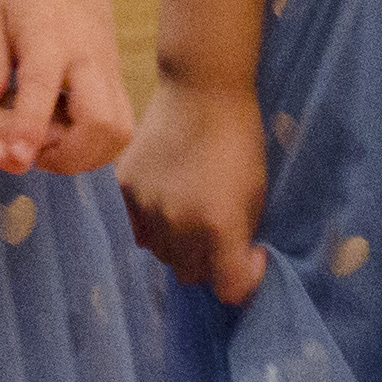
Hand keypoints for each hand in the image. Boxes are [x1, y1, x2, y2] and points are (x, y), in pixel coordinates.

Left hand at [0, 0, 134, 173]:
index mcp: (49, 39)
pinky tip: (64, 129)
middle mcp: (88, 56)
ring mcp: (109, 63)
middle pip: (101, 125)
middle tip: (31, 153)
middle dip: (69, 157)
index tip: (15, 161)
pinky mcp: (116, 68)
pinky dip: (98, 139)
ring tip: (48, 146)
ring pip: (119, 129)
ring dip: (87, 154)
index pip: (42, 94)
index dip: (29, 132)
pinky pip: (121, 118)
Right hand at [118, 69, 270, 301]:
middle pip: (190, 274)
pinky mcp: (124, 187)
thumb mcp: (256, 194)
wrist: (201, 91)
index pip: (229, 290)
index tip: (252, 255)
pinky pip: (137, 226)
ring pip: (160, 253)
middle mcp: (178, 225)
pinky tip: (167, 198)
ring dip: (178, 245)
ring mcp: (146, 206)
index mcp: (219, 227)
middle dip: (210, 262)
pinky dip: (152, 222)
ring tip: (190, 214)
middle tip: (218, 234)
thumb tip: (232, 258)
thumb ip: (240, 235)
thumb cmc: (240, 140)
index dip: (247, 281)